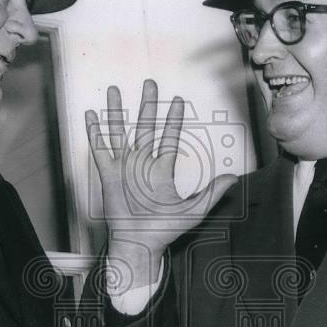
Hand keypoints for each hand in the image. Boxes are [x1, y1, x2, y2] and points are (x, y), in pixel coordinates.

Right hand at [86, 80, 238, 289]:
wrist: (139, 243)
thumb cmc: (165, 230)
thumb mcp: (194, 211)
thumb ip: (213, 193)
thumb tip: (234, 177)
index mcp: (162, 169)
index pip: (169, 137)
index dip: (173, 118)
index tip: (178, 100)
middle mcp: (142, 163)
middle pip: (144, 126)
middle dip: (147, 104)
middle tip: (150, 83)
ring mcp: (124, 167)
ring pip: (119, 132)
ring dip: (116, 111)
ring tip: (113, 90)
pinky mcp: (108, 175)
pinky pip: (100, 149)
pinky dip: (95, 132)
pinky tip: (91, 115)